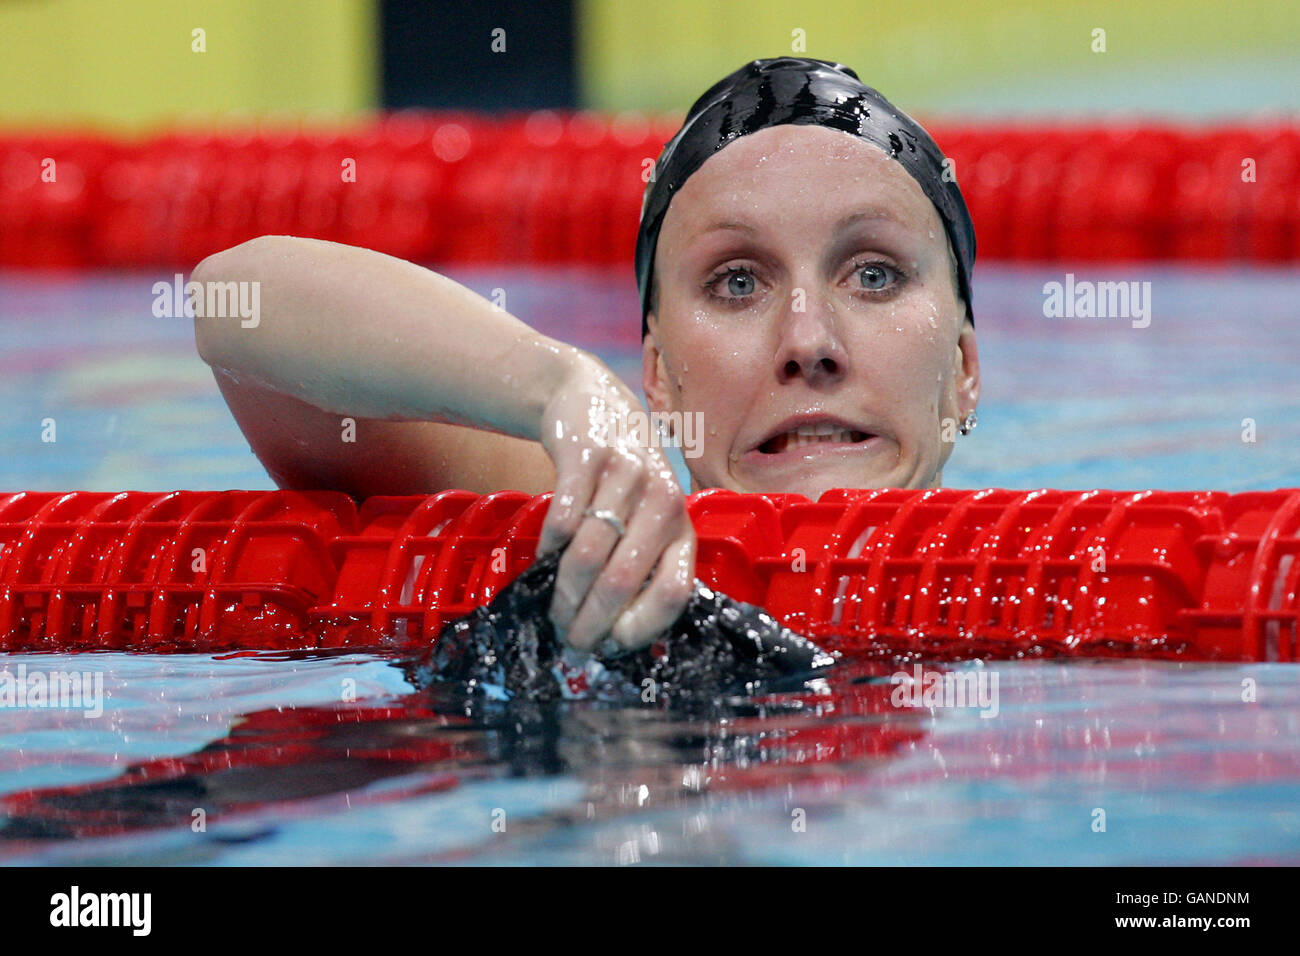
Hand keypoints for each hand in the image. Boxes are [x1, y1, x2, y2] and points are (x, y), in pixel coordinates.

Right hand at [536, 352, 695, 652]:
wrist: (594, 404)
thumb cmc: (622, 481)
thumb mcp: (647, 518)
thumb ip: (640, 564)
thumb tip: (612, 635)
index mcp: (682, 527)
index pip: (674, 592)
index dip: (640, 627)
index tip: (610, 645)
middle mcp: (664, 502)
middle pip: (623, 581)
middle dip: (590, 619)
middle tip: (568, 639)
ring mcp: (628, 477)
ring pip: (588, 555)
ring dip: (564, 592)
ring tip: (551, 609)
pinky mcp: (589, 458)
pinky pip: (563, 520)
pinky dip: (548, 549)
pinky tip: (543, 560)